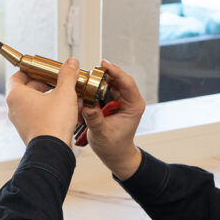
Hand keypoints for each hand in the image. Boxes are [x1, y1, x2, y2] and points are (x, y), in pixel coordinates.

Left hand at [5, 57, 82, 147]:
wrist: (53, 151)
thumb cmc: (53, 124)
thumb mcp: (65, 93)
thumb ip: (67, 75)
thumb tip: (70, 64)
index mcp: (16, 95)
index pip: (18, 75)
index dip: (31, 70)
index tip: (42, 69)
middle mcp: (15, 108)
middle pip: (28, 89)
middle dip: (45, 84)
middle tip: (58, 82)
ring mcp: (21, 122)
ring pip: (35, 104)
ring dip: (50, 98)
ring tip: (66, 97)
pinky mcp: (30, 131)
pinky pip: (39, 116)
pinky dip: (50, 111)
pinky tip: (67, 111)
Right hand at [80, 60, 143, 178]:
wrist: (116, 155)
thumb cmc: (114, 147)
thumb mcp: (101, 134)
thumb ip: (94, 119)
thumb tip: (86, 106)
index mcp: (134, 106)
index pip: (127, 82)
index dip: (115, 71)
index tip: (104, 64)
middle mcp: (130, 100)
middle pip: (117, 79)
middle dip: (103, 75)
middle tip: (88, 73)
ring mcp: (122, 100)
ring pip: (110, 83)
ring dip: (97, 82)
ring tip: (85, 82)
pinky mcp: (114, 102)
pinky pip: (104, 90)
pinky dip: (95, 89)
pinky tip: (86, 91)